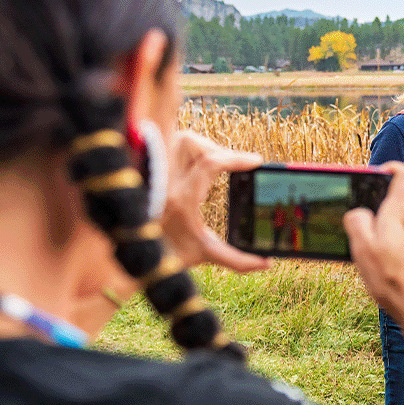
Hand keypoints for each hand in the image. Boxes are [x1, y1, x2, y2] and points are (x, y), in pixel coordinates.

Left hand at [161, 131, 271, 272]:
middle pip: (190, 142)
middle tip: (233, 164)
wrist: (135, 257)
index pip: (210, 163)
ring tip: (216, 163)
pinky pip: (169, 147)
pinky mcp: (151, 172)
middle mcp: (165, 182)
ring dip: (201, 147)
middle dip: (217, 148)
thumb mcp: (206, 255)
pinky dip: (187, 151)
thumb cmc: (167, 256)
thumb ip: (238, 260)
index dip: (236, 158)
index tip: (256, 162)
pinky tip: (198, 167)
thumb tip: (268, 263)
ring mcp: (155, 174)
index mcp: (181, 199)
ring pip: (178, 140)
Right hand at [343, 162, 403, 324]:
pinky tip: (401, 276)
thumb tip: (359, 213)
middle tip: (372, 245)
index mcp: (401, 213)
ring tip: (386, 267)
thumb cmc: (393, 280)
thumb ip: (358, 223)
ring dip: (396, 242)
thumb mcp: (363, 250)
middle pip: (401, 209)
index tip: (382, 173)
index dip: (394, 169)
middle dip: (385, 222)